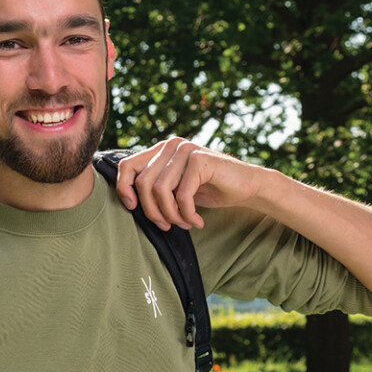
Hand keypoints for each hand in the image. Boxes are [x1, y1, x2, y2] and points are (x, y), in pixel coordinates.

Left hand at [113, 138, 271, 230]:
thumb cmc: (210, 189)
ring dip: (171, 215)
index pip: (127, 165)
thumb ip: (155, 186)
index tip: (133, 208)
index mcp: (161, 150)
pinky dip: (188, 214)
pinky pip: (182, 195)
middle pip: (143, 182)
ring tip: (183, 224)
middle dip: (152, 211)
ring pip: (160, 190)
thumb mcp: (176, 187)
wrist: (247, 186)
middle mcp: (171, 145)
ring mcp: (185, 150)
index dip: (124, 188)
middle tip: (167, 225)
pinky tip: (197, 221)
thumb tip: (128, 200)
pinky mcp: (200, 160)